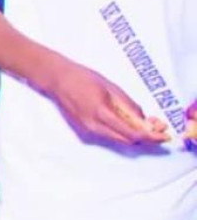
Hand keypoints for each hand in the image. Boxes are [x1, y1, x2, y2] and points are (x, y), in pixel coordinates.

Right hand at [45, 62, 169, 146]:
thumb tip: (144, 120)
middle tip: (156, 128)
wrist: (57, 79)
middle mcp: (94, 126)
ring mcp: (88, 130)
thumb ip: (128, 105)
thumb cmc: (83, 77)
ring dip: (133, 135)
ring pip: (118, 140)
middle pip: (127, 141)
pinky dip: (120, 132)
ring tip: (143, 124)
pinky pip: (108, 135)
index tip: (162, 134)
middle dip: (145, 137)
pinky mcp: (84, 130)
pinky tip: (125, 122)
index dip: (151, 136)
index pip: (132, 133)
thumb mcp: (111, 87)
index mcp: (101, 112)